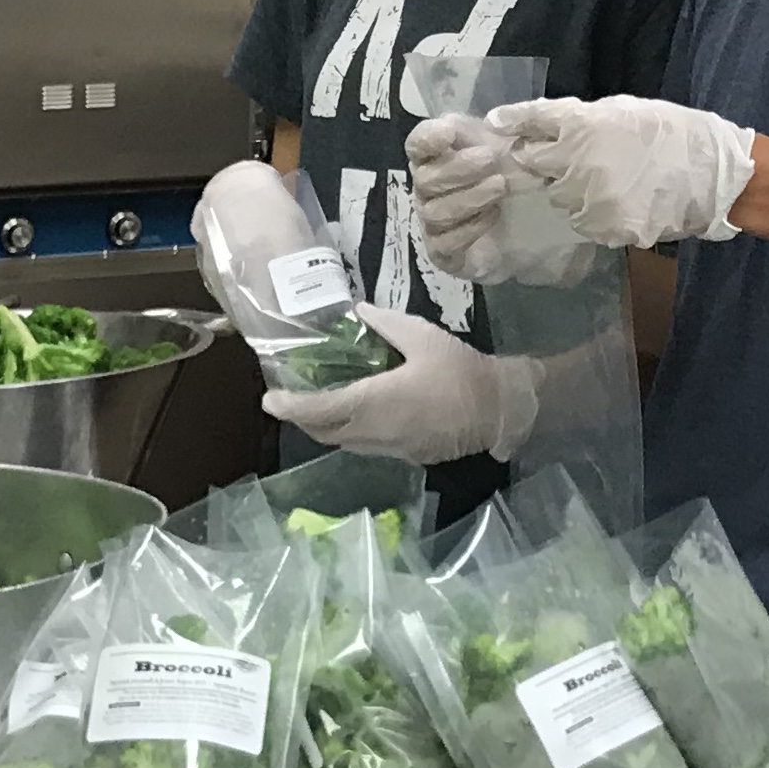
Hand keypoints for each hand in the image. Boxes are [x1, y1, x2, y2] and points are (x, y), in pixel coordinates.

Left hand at [261, 304, 541, 463]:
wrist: (499, 408)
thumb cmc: (460, 370)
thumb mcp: (422, 336)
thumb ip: (385, 324)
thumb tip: (359, 311)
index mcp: (375, 402)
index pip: (319, 411)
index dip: (290, 407)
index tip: (269, 400)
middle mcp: (376, 432)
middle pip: (324, 432)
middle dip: (301, 418)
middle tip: (288, 398)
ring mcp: (390, 448)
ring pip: (343, 444)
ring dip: (324, 428)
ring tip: (316, 404)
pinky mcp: (405, 456)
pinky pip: (365, 447)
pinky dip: (349, 433)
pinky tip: (354, 414)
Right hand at [406, 114, 511, 277]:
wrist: (523, 222)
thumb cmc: (504, 173)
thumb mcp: (499, 142)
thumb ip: (486, 128)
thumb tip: (482, 121)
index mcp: (434, 158)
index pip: (416, 145)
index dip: (428, 139)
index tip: (449, 133)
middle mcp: (426, 190)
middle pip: (425, 179)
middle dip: (458, 168)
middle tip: (491, 158)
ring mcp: (432, 223)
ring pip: (436, 211)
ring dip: (469, 197)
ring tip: (500, 185)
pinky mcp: (444, 253)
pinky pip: (447, 243)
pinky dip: (471, 227)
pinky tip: (495, 214)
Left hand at [489, 96, 756, 248]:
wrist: (714, 173)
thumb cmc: (670, 134)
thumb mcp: (622, 111)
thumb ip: (580, 119)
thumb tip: (542, 127)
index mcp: (581, 124)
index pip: (531, 120)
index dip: (513, 121)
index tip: (498, 124)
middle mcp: (576, 159)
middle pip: (535, 164)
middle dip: (544, 163)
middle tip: (571, 161)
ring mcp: (589, 197)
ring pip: (559, 198)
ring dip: (573, 192)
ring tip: (609, 182)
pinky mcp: (605, 226)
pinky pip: (584, 222)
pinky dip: (595, 215)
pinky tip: (622, 202)